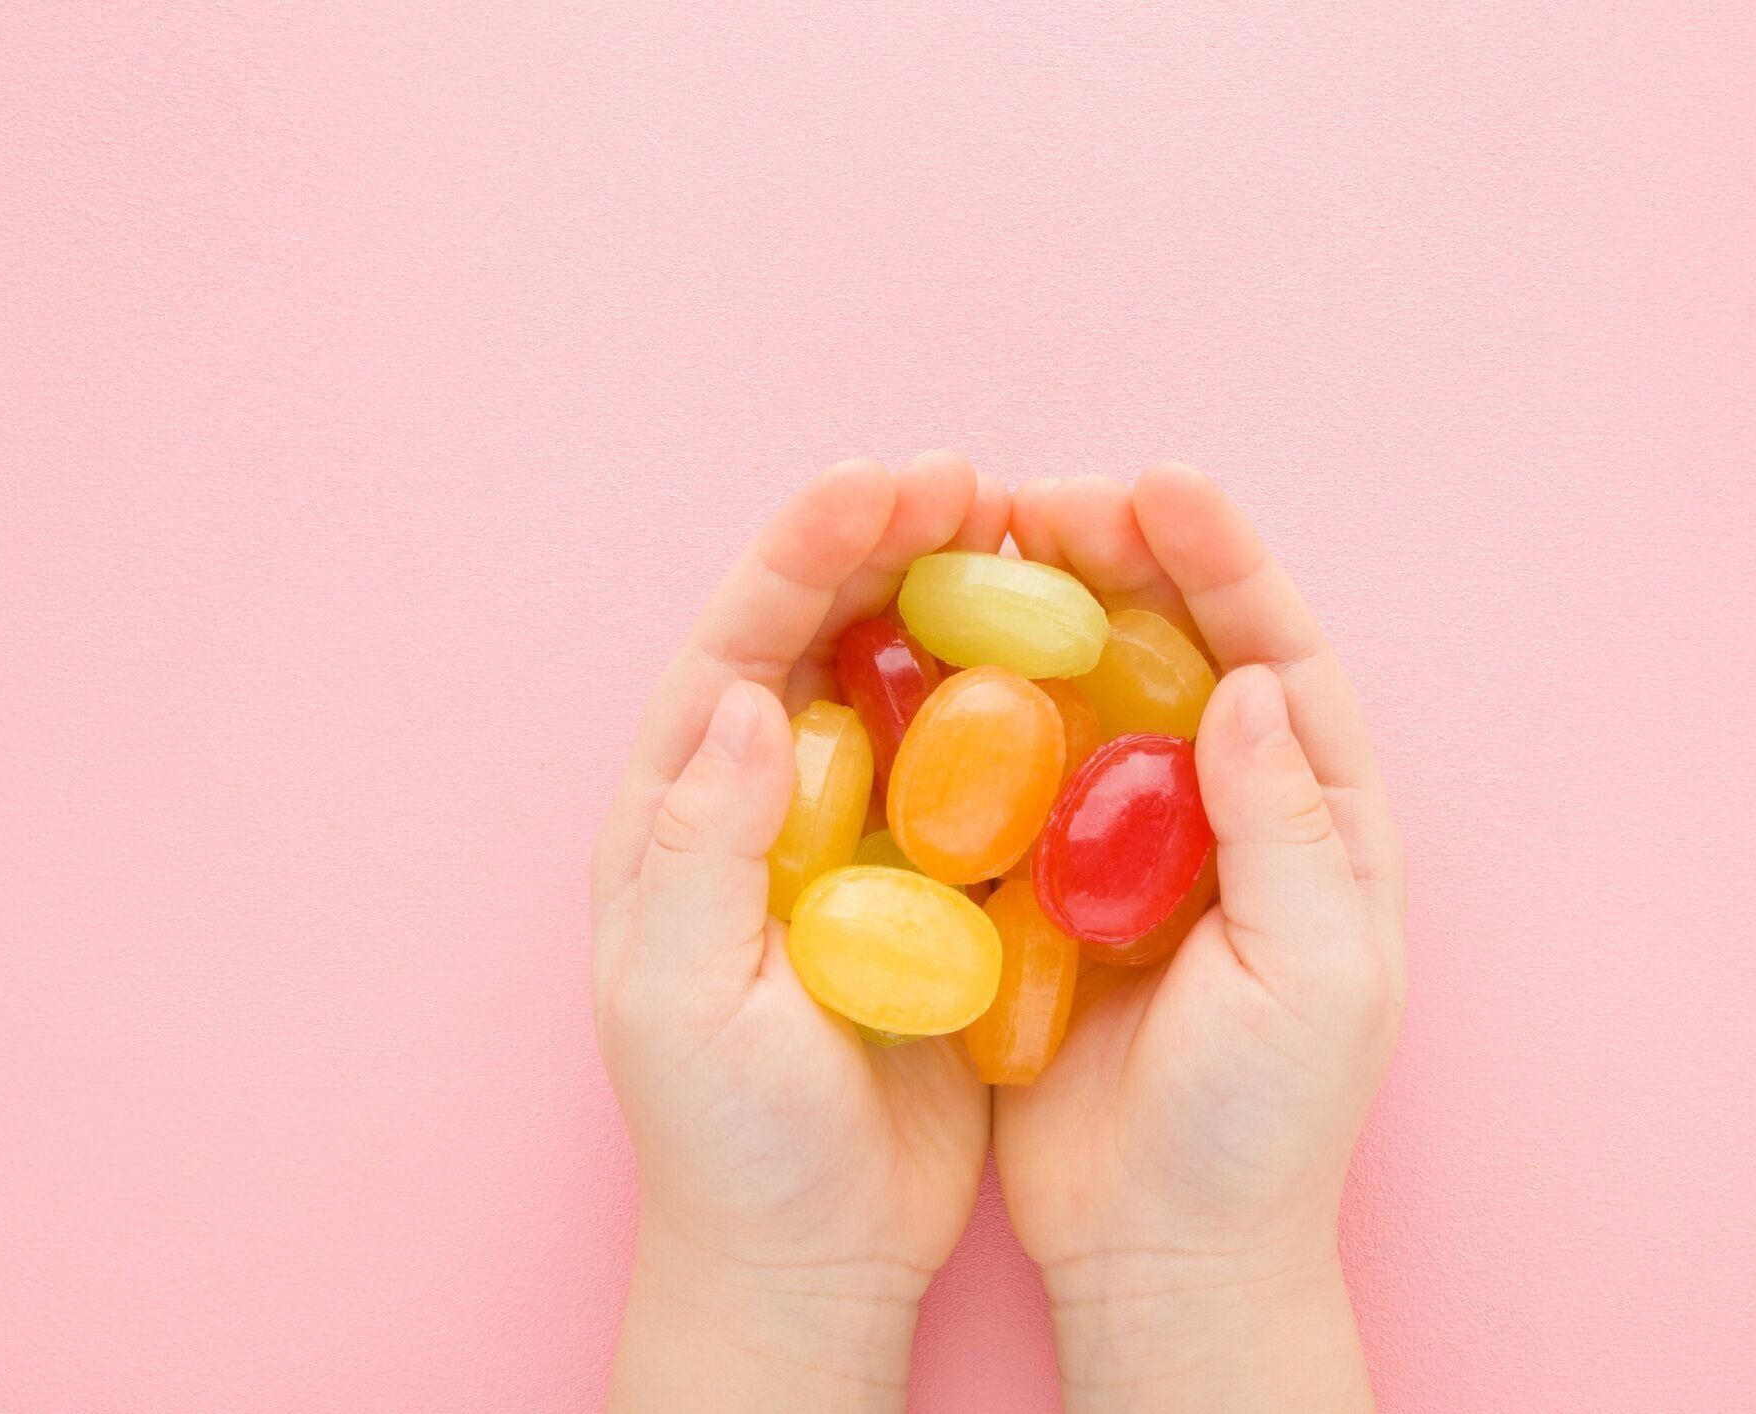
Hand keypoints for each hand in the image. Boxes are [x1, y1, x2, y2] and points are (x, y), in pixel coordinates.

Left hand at [592, 454, 1009, 1412]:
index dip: (804, 555)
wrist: (806, 1253)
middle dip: (886, 547)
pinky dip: (1015, 705)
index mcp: (680, 814)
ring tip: (1029, 535)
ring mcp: (848, 839)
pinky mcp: (925, 886)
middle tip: (970, 480)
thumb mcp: (690, 1003)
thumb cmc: (726, 1142)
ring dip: (957, 606)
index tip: (883, 484)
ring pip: (903, 687)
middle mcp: (761, 804)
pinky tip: (1075, 660)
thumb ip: (707, 850)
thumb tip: (746, 698)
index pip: (737, 647)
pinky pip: (972, 768)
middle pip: (819, 640)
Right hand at [998, 466, 1408, 1412]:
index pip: (1275, 654)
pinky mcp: (1048, 893)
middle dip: (1118, 560)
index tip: (1158, 486)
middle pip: (1176, 650)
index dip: (1224, 559)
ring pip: (1085, 697)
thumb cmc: (1265, 1130)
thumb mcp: (1311, 979)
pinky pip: (1012, 777)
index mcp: (1319, 819)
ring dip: (1036, 616)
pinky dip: (975, 714)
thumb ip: (1287, 830)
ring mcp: (1132, 849)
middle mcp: (1227, 813)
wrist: (1167, 1254)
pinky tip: (922, 663)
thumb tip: (1247, 682)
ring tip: (973, 547)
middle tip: (1037, 499)